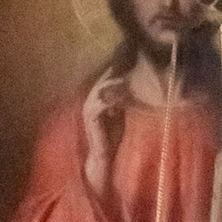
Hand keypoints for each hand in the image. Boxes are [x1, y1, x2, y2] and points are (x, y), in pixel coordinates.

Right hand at [79, 73, 126, 196]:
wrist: (104, 155)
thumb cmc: (112, 136)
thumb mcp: (120, 114)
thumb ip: (123, 101)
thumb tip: (133, 87)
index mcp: (96, 100)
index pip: (105, 81)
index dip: (116, 73)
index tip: (131, 66)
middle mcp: (90, 102)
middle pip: (102, 82)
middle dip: (115, 75)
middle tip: (129, 69)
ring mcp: (88, 108)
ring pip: (101, 89)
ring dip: (114, 85)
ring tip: (126, 81)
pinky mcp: (91, 116)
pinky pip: (102, 102)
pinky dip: (113, 98)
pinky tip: (124, 97)